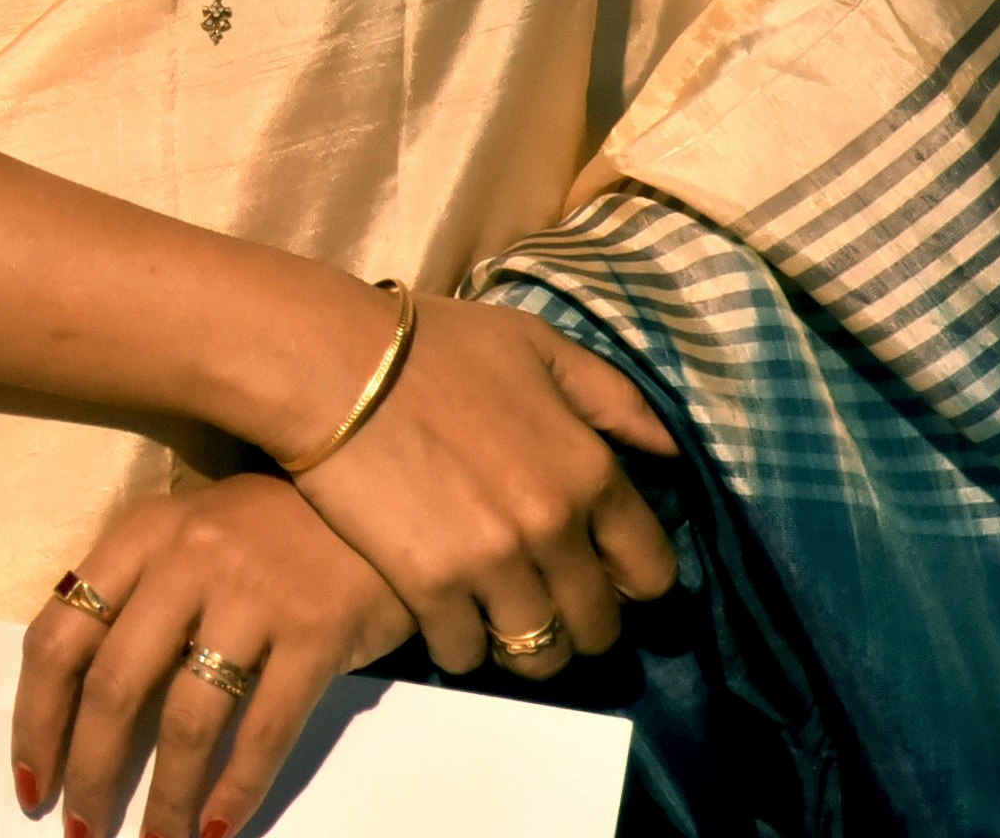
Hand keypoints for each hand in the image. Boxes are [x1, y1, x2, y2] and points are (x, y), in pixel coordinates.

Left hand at [12, 474, 411, 837]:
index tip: (28, 780)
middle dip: (92, 771)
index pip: (60, 635)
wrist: (375, 501)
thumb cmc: (264, 532)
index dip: (35, 717)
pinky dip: (236, 790)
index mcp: (139, 537)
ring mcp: (255, 597)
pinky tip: (217, 829)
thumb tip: (78, 712)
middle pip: (115, 685)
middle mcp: (187, 561)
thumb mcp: (184, 540)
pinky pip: (264, 730)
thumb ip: (133, 601)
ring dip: (165, 799)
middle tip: (82, 830)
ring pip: (188, 720)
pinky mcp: (318, 633)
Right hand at [284, 293, 679, 678]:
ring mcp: (493, 564)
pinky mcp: (430, 586)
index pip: (651, 573)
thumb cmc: (434, 345)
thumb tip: (669, 451)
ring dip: (524, 647)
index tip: (602, 578)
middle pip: (598, 628)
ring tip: (499, 625)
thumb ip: (612, 398)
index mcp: (590, 473)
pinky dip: (459, 645)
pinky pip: (466, 653)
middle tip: (545, 606)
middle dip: (579, 625)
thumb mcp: (538, 346)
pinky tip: (444, 619)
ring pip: (537, 655)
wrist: (329, 361)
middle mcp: (554, 529)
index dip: (631, 584)